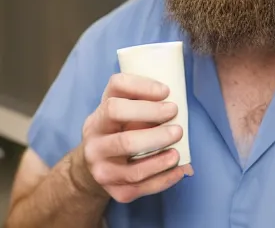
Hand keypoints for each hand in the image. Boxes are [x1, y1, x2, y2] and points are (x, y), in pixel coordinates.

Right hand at [73, 73, 192, 203]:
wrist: (97, 161)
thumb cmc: (120, 126)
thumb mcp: (124, 106)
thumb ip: (143, 98)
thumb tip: (176, 98)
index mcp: (101, 112)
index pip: (116, 89)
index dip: (143, 87)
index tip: (166, 91)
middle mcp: (94, 138)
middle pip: (124, 136)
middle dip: (154, 129)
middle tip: (177, 124)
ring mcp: (100, 166)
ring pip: (131, 169)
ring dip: (159, 161)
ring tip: (177, 153)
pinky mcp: (111, 189)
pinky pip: (138, 188)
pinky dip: (162, 180)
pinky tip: (178, 170)